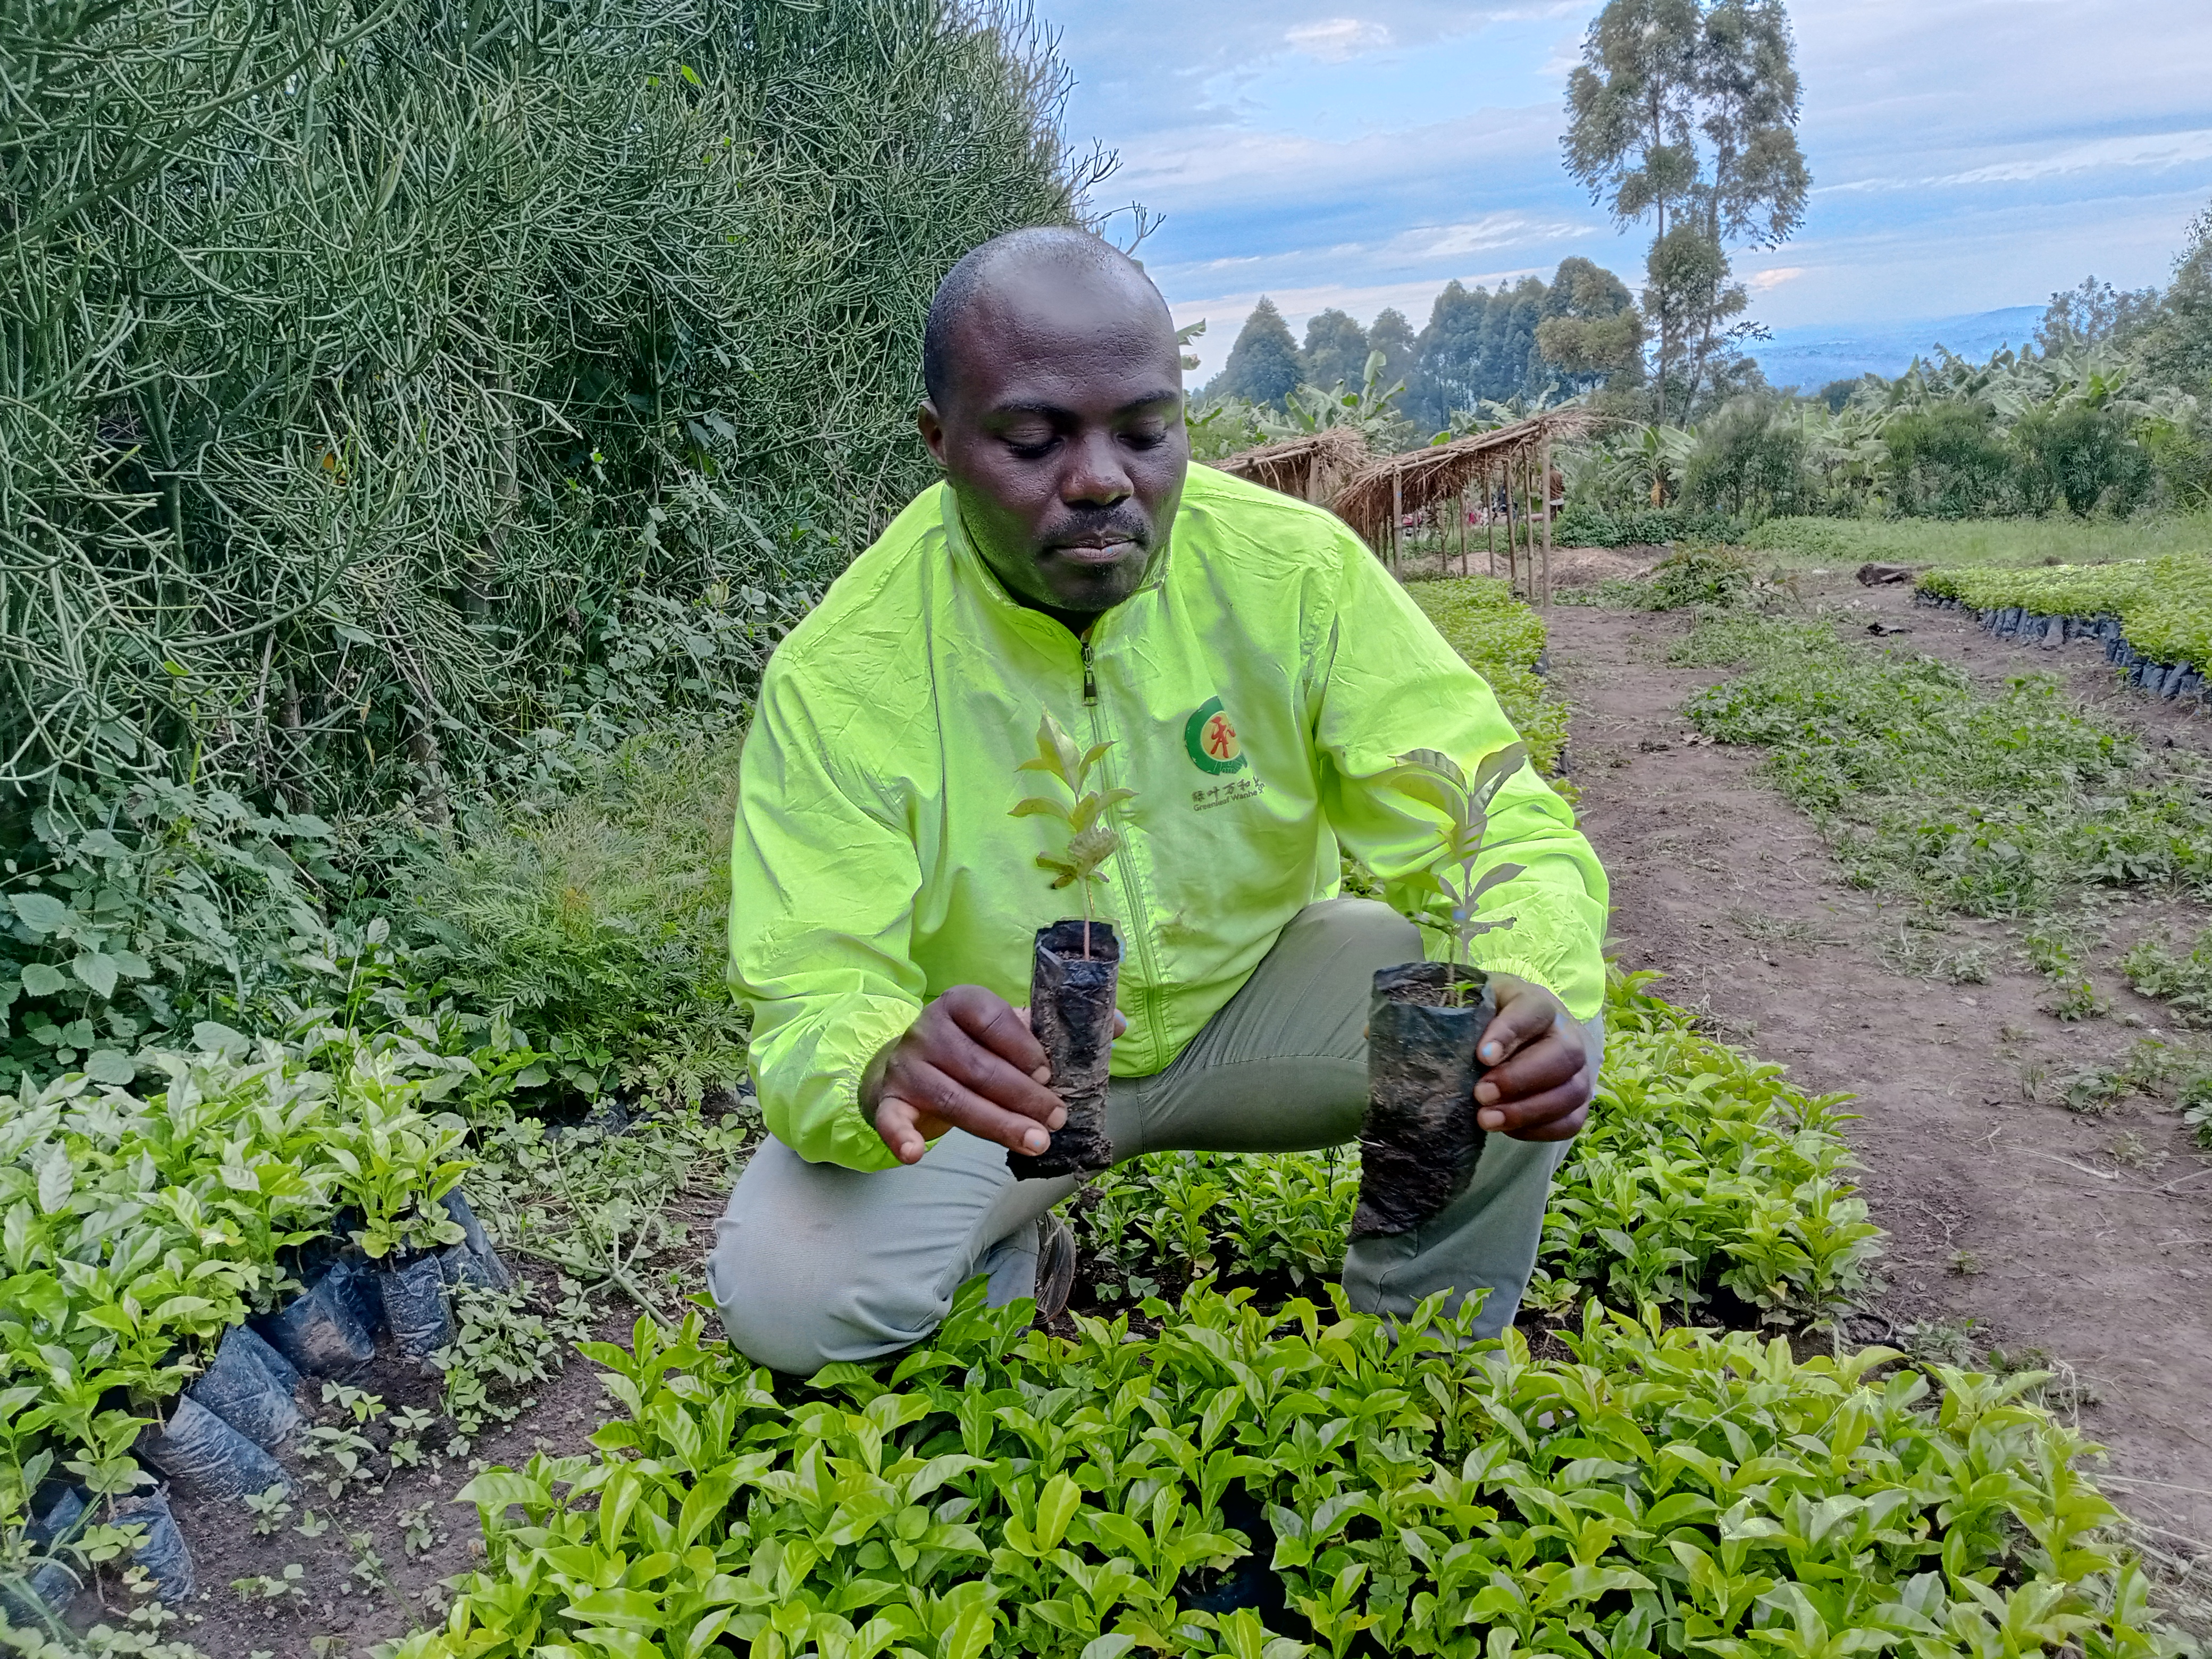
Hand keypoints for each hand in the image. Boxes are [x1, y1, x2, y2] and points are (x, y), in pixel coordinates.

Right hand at [862, 986, 1071, 1165]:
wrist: (908, 1066)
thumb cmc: (970, 1048)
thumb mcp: (1002, 1032)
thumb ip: (1043, 1032)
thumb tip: (1108, 1028)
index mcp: (961, 1003)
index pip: (994, 1020)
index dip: (1024, 1049)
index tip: (1050, 1075)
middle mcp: (928, 1029)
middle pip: (980, 1066)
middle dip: (1024, 1096)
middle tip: (1057, 1118)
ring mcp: (906, 1065)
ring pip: (953, 1098)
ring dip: (998, 1124)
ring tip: (1035, 1142)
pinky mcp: (889, 1099)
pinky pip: (892, 1120)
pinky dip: (901, 1138)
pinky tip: (915, 1154)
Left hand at [1471, 974, 1595, 1141]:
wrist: (1517, 1035)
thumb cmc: (1488, 1020)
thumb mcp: (1475, 1007)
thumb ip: (1465, 1018)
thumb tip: (1442, 1041)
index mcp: (1538, 1002)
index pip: (1533, 1010)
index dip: (1510, 1033)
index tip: (1482, 1056)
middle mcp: (1568, 1033)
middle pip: (1564, 1055)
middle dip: (1520, 1079)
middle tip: (1481, 1094)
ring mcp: (1580, 1069)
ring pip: (1571, 1092)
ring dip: (1527, 1111)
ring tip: (1486, 1120)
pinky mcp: (1579, 1102)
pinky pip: (1571, 1122)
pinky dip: (1538, 1130)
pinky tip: (1506, 1129)